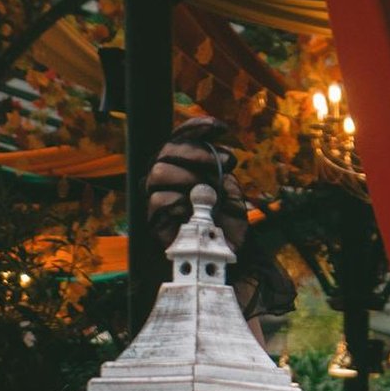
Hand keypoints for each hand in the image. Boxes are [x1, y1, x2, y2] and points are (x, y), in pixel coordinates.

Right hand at [144, 115, 294, 319]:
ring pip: (158, 172)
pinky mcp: (156, 221)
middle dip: (196, 152)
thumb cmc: (229, 229)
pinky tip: (193, 208)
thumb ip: (224, 179)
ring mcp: (160, 198)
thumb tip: (217, 167)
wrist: (226, 263)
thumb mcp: (233, 198)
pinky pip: (158, 201)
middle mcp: (169, 180)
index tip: (221, 127)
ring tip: (210, 191)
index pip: (182, 139)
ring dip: (187, 177)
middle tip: (223, 164)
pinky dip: (178, 201)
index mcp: (185, 168)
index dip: (197, 128)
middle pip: (167, 151)